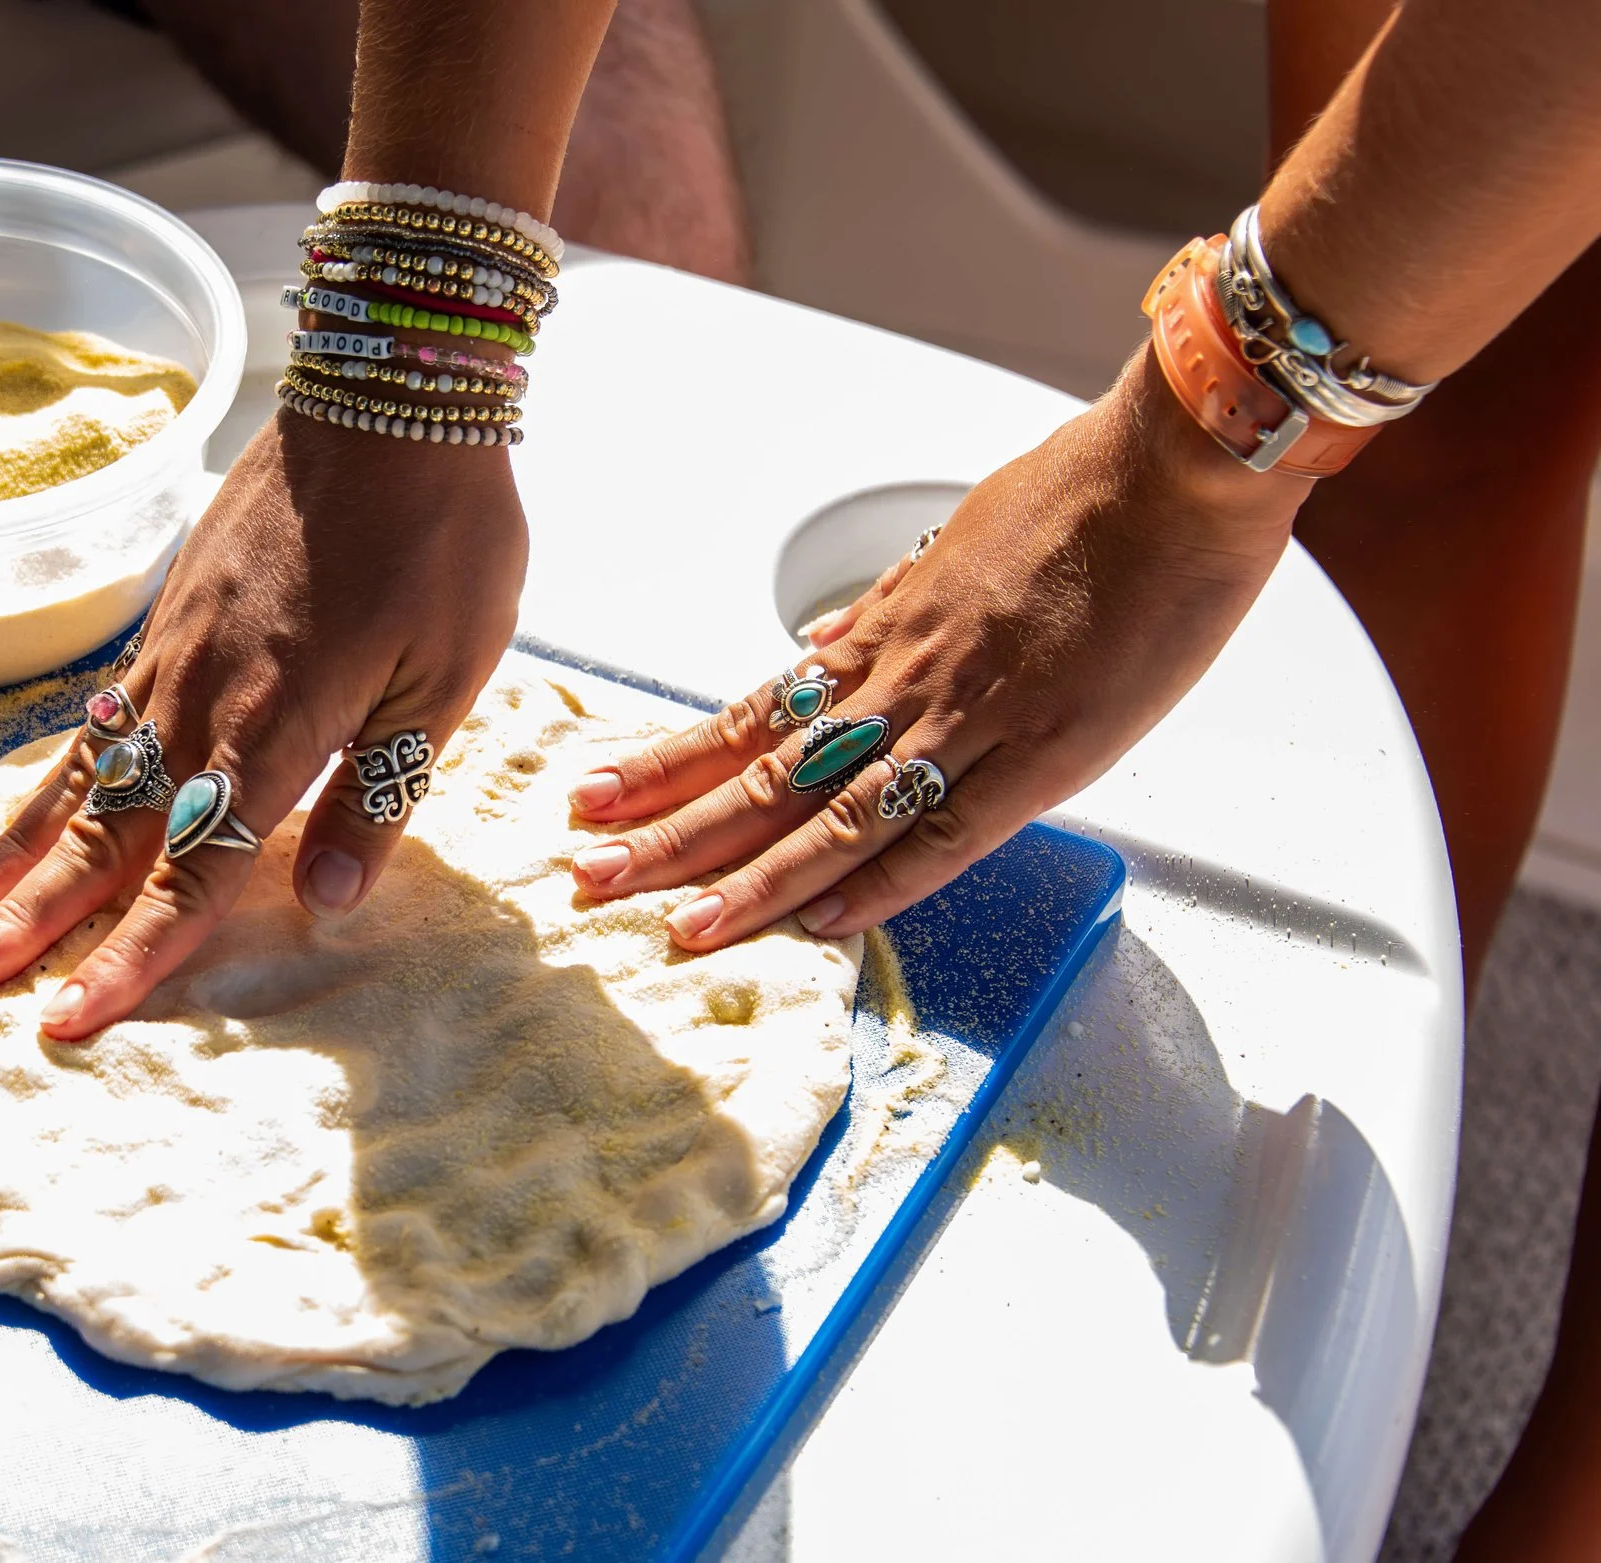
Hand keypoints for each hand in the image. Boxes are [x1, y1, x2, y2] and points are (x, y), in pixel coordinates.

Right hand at [0, 415, 528, 1040]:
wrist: (390, 396)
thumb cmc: (443, 536)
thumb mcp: (448, 673)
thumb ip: (382, 791)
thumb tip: (332, 902)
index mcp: (278, 727)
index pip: (193, 871)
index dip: (131, 956)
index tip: (65, 1021)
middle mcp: (204, 698)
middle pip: (105, 835)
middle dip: (28, 919)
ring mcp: (175, 651)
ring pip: (81, 774)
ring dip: (15, 852)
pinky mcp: (169, 613)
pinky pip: (95, 712)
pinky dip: (49, 771)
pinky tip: (25, 803)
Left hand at [569, 349, 1307, 946]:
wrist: (1175, 464)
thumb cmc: (1082, 493)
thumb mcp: (955, 543)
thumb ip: (887, 610)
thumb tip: (820, 645)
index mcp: (883, 633)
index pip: (749, 717)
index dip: (670, 765)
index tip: (602, 797)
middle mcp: (904, 679)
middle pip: (764, 773)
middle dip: (671, 831)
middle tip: (589, 876)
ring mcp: (969, 715)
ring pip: (835, 811)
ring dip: (749, 872)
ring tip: (672, 921)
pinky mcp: (1046, 748)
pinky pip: (949, 830)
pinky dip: (883, 881)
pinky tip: (821, 921)